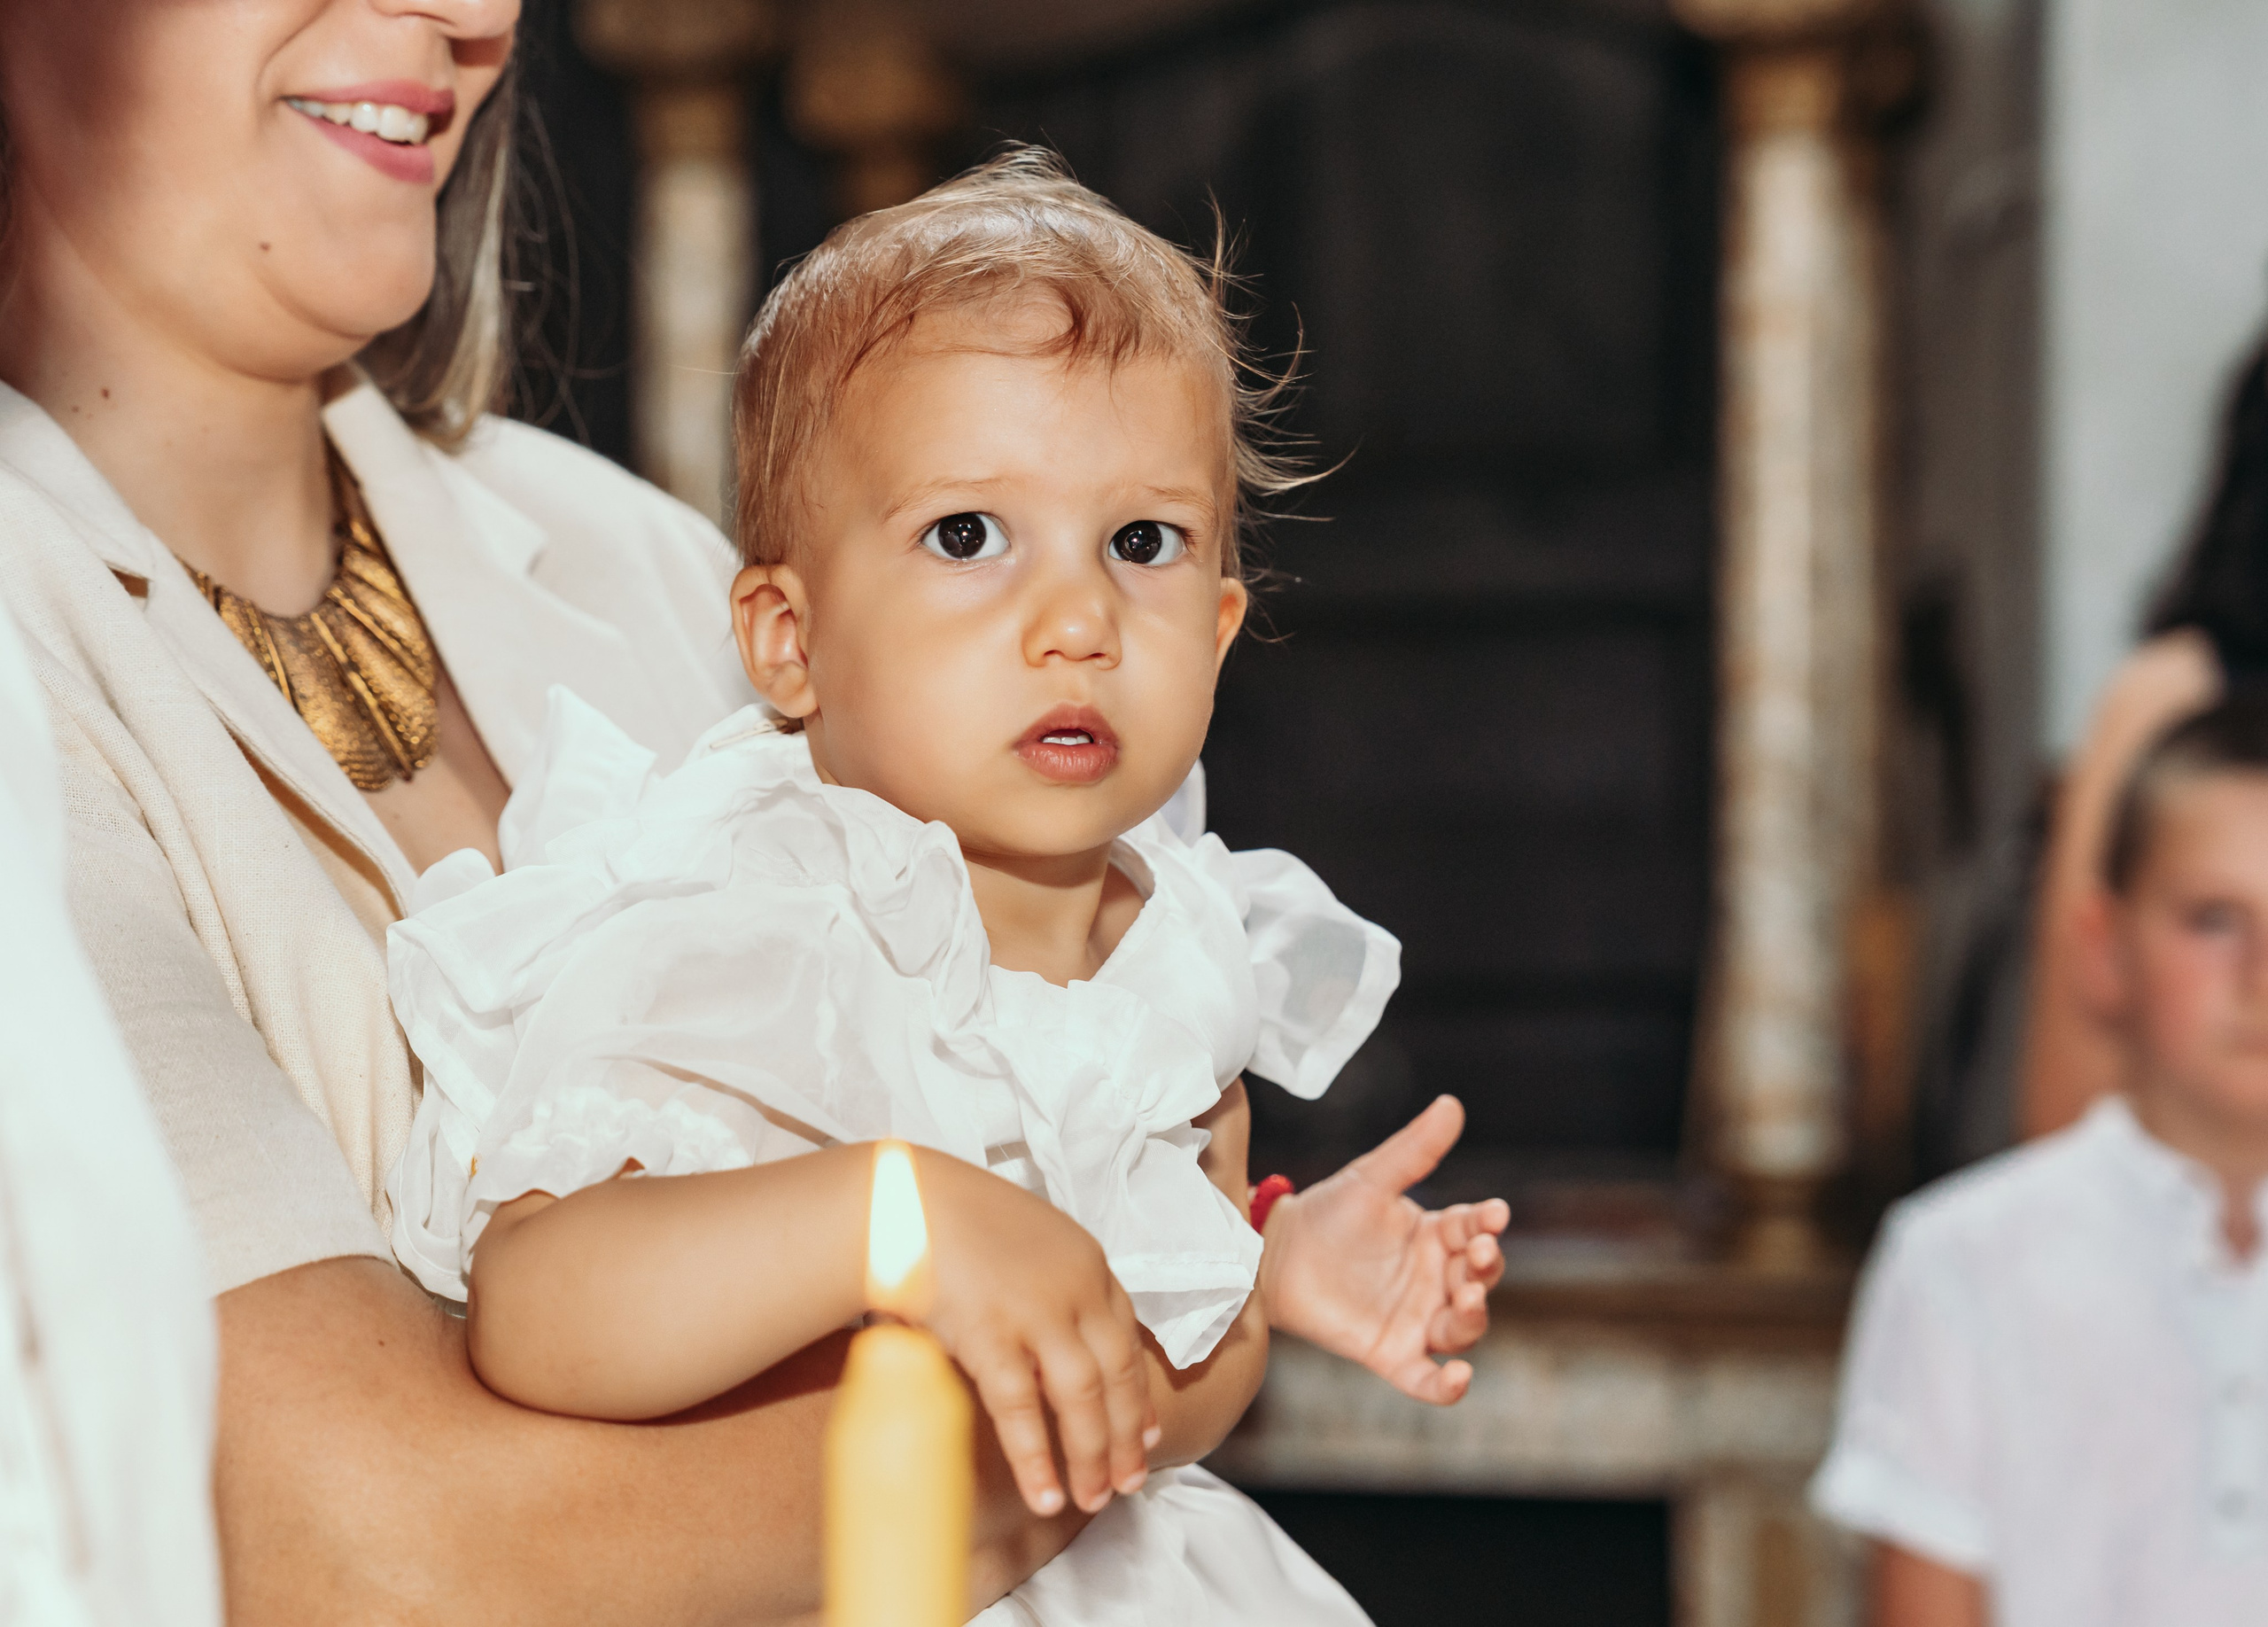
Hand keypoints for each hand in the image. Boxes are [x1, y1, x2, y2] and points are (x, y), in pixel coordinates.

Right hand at [914, 1150, 1156, 1518]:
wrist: (896, 1198)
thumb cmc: (945, 1217)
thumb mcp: (1019, 1240)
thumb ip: (1045, 1286)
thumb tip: (1050, 1347)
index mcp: (1086, 1260)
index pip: (1127, 1337)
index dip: (1136, 1392)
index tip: (1143, 1435)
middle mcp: (1073, 1286)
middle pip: (1115, 1374)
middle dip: (1124, 1437)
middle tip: (1127, 1484)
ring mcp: (1035, 1310)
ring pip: (1082, 1397)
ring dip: (1091, 1455)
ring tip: (1092, 1499)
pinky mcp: (991, 1333)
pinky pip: (1022, 1409)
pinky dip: (1037, 1458)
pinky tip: (1046, 1494)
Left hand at [1256, 1096, 1507, 1403]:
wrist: (1272, 1256)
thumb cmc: (1326, 1213)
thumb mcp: (1370, 1179)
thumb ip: (1413, 1150)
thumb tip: (1451, 1105)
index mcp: (1434, 1236)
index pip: (1474, 1229)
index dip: (1487, 1223)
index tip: (1493, 1214)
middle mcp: (1434, 1280)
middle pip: (1479, 1280)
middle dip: (1486, 1269)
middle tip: (1479, 1255)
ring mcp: (1416, 1319)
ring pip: (1463, 1327)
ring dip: (1474, 1317)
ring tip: (1467, 1299)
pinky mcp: (1391, 1354)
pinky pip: (1427, 1380)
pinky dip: (1447, 1385)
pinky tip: (1458, 1377)